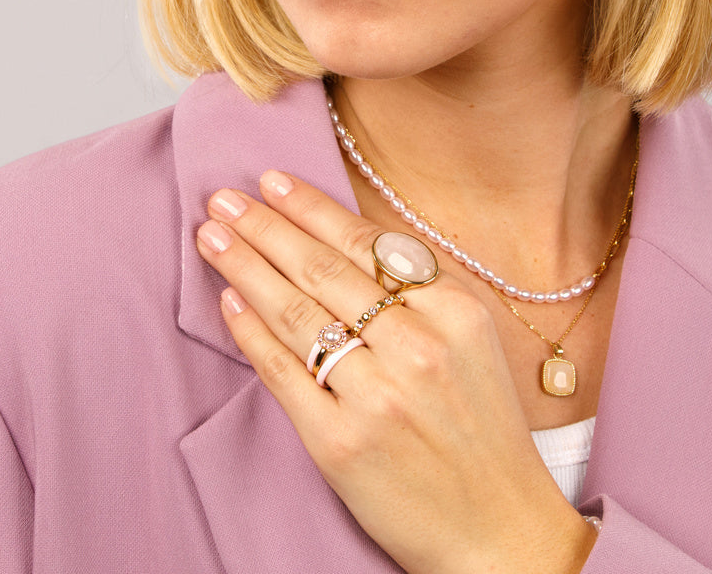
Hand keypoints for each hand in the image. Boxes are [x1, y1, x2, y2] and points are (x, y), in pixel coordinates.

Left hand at [195, 170, 596, 573]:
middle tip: (224, 199)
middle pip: (324, 270)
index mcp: (456, 312)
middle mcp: (418, 347)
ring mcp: (377, 395)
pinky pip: (282, 373)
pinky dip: (251, 332)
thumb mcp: (474, 342)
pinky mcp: (340, 443)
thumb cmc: (483, 429)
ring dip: (247, 267)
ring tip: (213, 238)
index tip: (273, 182)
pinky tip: (229, 301)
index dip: (313, 208)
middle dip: (267, 227)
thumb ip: (422, 292)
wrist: (498, 529)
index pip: (368, 245)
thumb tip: (343, 238)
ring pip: (297, 313)